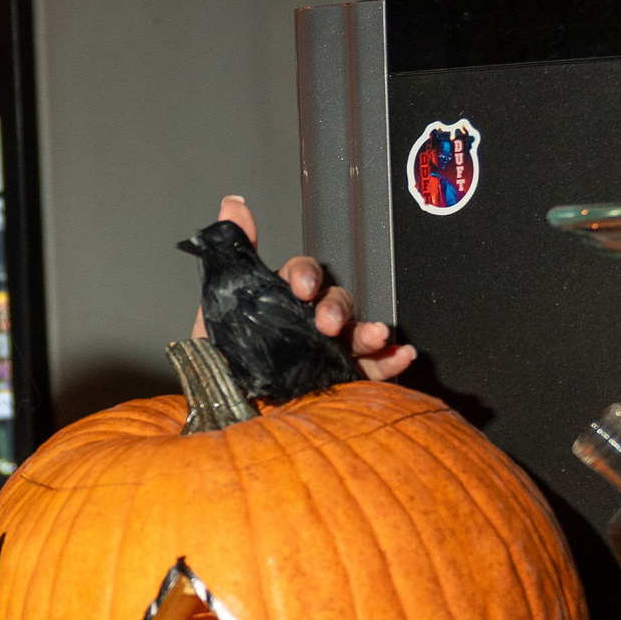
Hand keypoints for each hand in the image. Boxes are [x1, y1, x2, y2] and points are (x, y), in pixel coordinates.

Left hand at [197, 195, 416, 382]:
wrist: (224, 415)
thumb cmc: (221, 363)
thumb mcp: (218, 305)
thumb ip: (234, 255)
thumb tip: (233, 204)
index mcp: (282, 301)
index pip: (303, 274)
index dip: (306, 274)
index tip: (300, 287)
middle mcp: (308, 323)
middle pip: (336, 300)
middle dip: (337, 307)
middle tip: (327, 324)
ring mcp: (328, 352)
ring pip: (358, 332)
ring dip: (371, 330)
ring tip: (374, 336)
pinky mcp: (341, 381)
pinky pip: (373, 368)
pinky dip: (391, 360)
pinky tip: (402, 355)